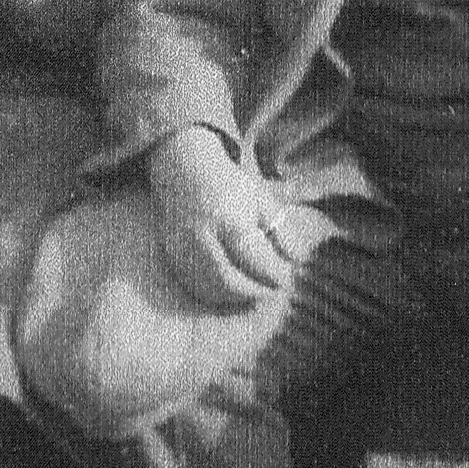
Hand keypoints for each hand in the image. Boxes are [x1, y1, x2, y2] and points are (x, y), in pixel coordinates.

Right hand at [143, 129, 311, 311]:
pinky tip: (231, 292)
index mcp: (229, 219)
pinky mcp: (171, 255)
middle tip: (272, 294)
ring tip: (255, 296)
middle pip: (228, 281)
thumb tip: (298, 260)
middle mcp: (202, 236)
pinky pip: (193, 285)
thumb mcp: (260, 199)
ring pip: (208, 289)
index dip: (272, 276)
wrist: (182, 168)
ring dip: (234, 299)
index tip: (286, 281)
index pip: (254, 259)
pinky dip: (215, 295)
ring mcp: (182, 248)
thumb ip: (280, 230)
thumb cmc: (227, 184)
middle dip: (254, 293)